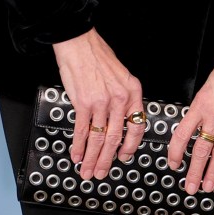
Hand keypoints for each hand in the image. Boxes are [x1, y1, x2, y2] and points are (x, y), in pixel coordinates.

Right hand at [50, 29, 143, 180]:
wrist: (78, 42)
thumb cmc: (96, 54)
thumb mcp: (120, 74)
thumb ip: (121, 96)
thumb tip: (117, 117)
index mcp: (132, 91)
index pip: (137, 126)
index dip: (130, 146)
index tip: (124, 156)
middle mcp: (119, 99)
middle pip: (116, 138)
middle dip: (107, 159)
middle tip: (101, 172)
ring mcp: (101, 102)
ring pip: (99, 138)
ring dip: (92, 157)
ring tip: (87, 170)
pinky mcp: (83, 102)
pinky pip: (82, 130)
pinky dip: (78, 145)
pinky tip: (76, 154)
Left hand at [167, 50, 213, 194]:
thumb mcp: (207, 85)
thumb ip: (202, 106)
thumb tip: (196, 121)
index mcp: (201, 105)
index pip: (182, 135)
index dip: (176, 153)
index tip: (173, 163)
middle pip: (202, 150)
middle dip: (194, 171)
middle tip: (190, 186)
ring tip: (209, 185)